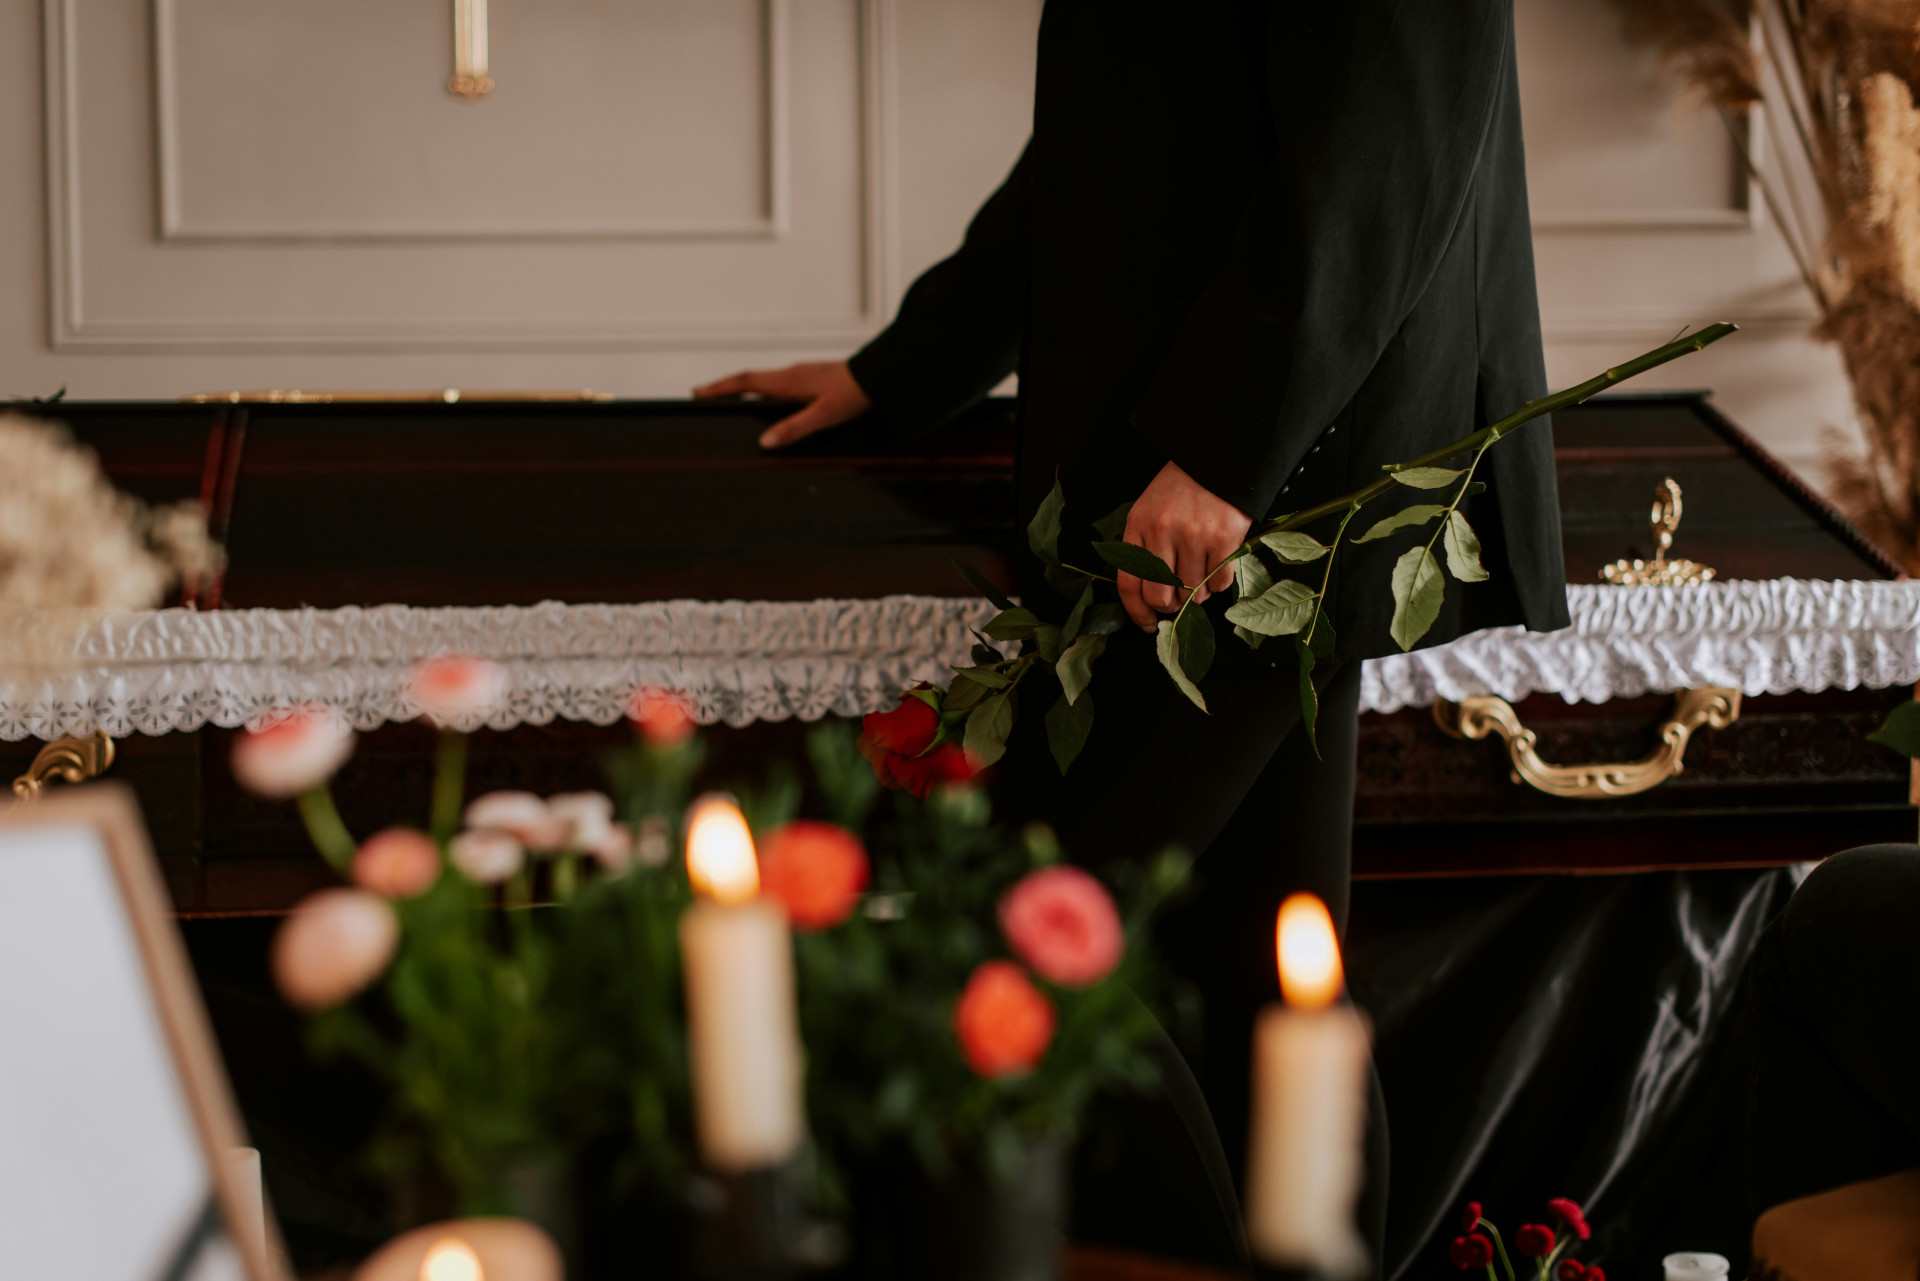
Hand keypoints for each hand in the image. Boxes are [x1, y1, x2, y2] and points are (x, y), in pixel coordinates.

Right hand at [692, 361, 871, 448]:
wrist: (881, 375)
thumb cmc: (855, 393)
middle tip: (704, 396)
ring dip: (744, 389)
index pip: (745, 382)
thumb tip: (766, 441)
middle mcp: (791, 374)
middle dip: (725, 388)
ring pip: (764, 381)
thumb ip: (794, 428)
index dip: (719, 388)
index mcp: (788, 381)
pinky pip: (778, 384)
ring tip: (729, 400)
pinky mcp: (812, 379)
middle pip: (749, 379)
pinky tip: (768, 403)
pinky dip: (763, 391)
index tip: (698, 392)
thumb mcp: (824, 415)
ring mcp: (801, 375)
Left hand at [1118, 462, 1251, 632]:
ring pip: (1192, 593)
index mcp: (1138, 525)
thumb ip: (1145, 548)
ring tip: (1200, 575)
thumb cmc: (1182, 489)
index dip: (1136, 611)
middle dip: (1170, 607)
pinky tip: (1217, 566)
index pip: (1129, 583)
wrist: (1217, 457)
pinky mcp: (1223, 538)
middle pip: (1160, 596)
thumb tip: (1152, 598)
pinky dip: (1218, 584)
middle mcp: (1162, 531)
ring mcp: (1194, 535)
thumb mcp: (1150, 510)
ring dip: (1197, 595)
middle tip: (1178, 602)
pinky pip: (1219, 583)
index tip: (1147, 624)